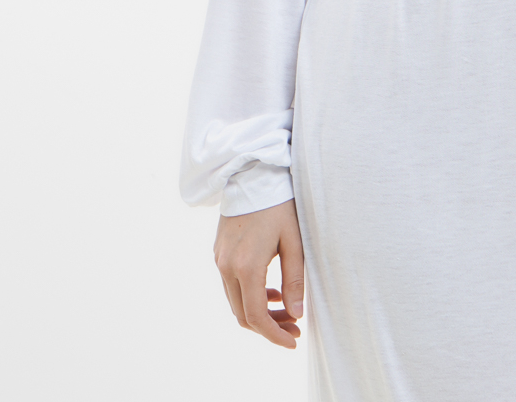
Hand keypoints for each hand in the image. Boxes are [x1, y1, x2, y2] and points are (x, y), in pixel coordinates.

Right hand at [214, 199, 304, 348]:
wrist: (254, 173)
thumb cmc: (280, 203)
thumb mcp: (295, 240)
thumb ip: (294, 279)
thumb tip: (297, 313)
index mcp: (246, 266)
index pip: (256, 317)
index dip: (274, 335)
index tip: (293, 341)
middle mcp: (227, 266)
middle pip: (243, 315)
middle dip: (269, 327)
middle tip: (295, 327)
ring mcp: (219, 259)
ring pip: (236, 302)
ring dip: (259, 312)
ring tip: (286, 311)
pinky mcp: (219, 252)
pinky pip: (231, 286)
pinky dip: (250, 296)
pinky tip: (270, 291)